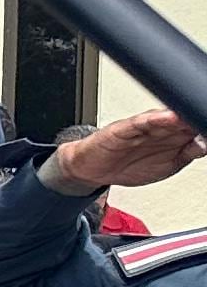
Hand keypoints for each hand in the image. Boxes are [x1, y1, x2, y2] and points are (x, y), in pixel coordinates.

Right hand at [41, 107, 203, 195]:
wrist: (91, 169)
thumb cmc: (128, 166)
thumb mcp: (169, 166)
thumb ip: (188, 153)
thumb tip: (205, 144)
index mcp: (174, 134)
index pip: (195, 125)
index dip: (202, 125)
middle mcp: (161, 126)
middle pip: (183, 117)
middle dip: (194, 118)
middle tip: (203, 119)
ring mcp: (143, 126)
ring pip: (165, 118)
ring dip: (180, 116)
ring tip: (190, 118)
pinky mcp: (124, 128)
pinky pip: (140, 122)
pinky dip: (154, 119)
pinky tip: (166, 117)